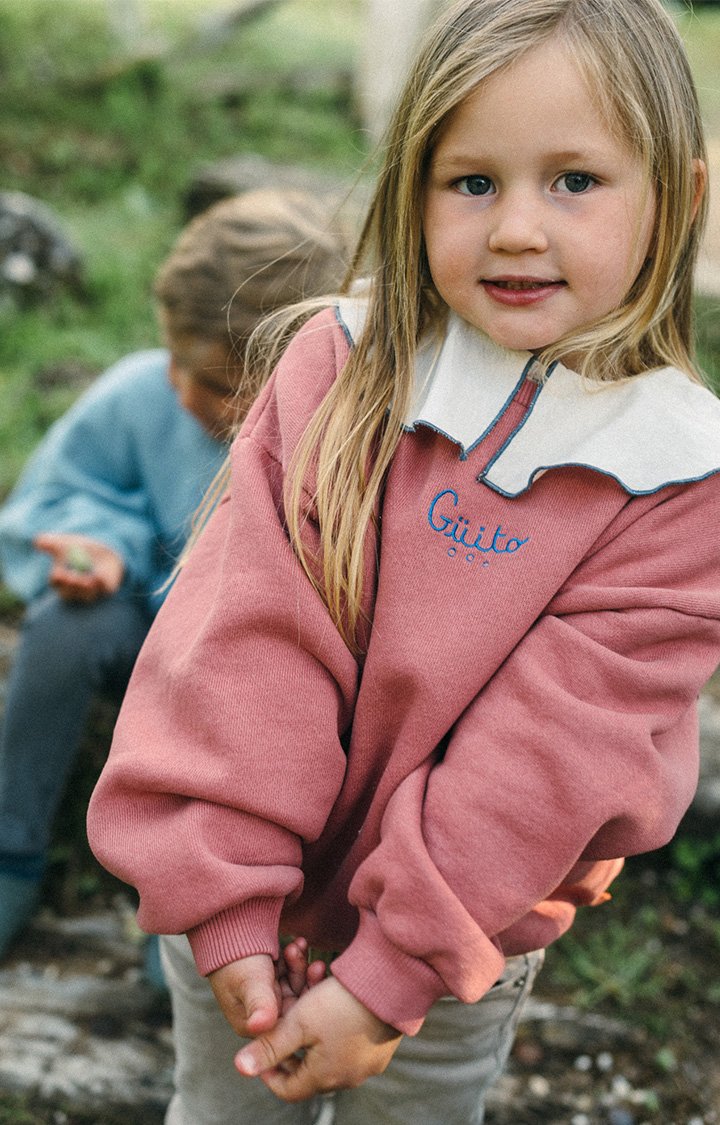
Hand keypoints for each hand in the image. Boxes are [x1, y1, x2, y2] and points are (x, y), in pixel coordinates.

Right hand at [34, 532, 124, 601]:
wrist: (104, 550)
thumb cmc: (80, 548)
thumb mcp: (65, 543)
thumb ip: (51, 543)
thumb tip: (38, 541)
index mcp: (61, 581)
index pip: (56, 583)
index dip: (57, 579)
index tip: (57, 572)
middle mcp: (74, 592)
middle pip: (69, 593)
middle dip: (70, 585)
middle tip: (72, 577)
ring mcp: (91, 593)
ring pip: (86, 594)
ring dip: (86, 586)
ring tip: (87, 578)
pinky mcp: (107, 591)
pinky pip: (104, 590)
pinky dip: (100, 582)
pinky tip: (97, 576)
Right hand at [209, 940, 326, 1038]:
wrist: (223, 929)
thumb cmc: (234, 959)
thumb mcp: (250, 982)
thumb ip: (259, 1004)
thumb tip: (261, 1027)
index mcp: (253, 1024)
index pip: (288, 1025)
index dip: (305, 1007)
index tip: (313, 984)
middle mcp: (261, 1013)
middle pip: (295, 1004)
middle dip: (305, 982)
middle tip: (316, 964)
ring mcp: (266, 994)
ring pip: (295, 985)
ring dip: (300, 965)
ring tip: (297, 946)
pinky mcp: (270, 977)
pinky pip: (290, 971)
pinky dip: (296, 957)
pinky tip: (298, 942)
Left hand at [234, 976, 402, 1100]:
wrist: (391, 984)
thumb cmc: (341, 1003)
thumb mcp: (299, 1022)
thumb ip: (270, 1046)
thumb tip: (239, 1068)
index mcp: (324, 1078)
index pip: (288, 1090)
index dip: (269, 1072)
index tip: (260, 1049)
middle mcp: (348, 1078)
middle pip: (309, 1073)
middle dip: (292, 1051)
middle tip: (282, 1027)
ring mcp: (368, 1065)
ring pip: (330, 1058)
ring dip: (314, 1039)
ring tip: (307, 1012)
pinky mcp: (381, 1048)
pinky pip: (351, 1047)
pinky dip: (336, 1033)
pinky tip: (334, 1009)